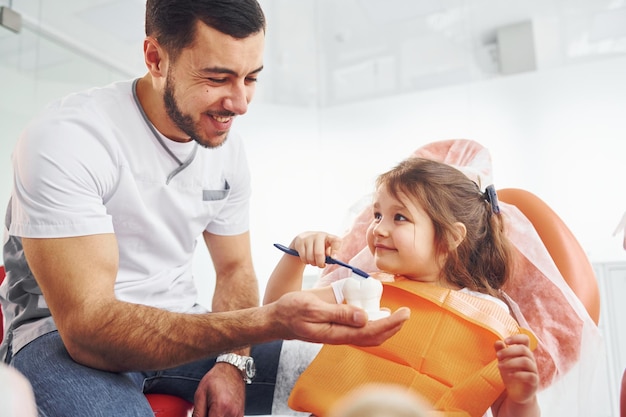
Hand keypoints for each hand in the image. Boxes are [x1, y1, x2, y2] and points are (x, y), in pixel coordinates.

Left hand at [192, 363, 245, 416]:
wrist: (232, 369)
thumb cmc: (217, 378)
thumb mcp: (200, 394)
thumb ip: (197, 413)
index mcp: (220, 407)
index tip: (202, 414)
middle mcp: (231, 413)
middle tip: (206, 410)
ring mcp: (238, 414)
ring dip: (216, 416)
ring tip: (213, 408)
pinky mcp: (240, 413)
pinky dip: (222, 416)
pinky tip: (219, 410)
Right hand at [270, 291, 409, 345]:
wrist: (278, 319)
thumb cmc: (292, 311)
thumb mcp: (313, 307)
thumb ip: (339, 312)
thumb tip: (364, 316)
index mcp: (337, 332)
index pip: (371, 331)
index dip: (391, 323)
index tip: (404, 313)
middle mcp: (341, 336)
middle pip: (374, 337)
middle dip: (393, 326)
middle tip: (406, 312)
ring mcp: (339, 334)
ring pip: (369, 335)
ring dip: (385, 327)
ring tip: (397, 314)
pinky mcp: (337, 329)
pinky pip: (360, 330)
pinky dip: (373, 323)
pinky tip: (377, 312)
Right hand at [290, 232, 341, 267]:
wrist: (304, 238)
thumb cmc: (319, 246)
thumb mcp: (326, 249)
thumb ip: (330, 255)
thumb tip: (332, 259)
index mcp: (329, 237)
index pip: (336, 241)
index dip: (335, 251)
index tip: (333, 259)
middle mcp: (319, 235)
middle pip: (319, 253)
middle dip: (320, 263)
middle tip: (321, 266)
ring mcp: (308, 237)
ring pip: (310, 257)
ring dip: (312, 263)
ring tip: (314, 262)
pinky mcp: (300, 241)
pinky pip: (303, 257)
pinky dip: (306, 261)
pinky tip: (308, 259)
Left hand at [494, 334, 538, 404]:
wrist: (517, 393)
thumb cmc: (510, 373)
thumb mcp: (503, 362)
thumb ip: (501, 351)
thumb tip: (497, 341)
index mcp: (524, 352)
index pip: (525, 339)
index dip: (516, 337)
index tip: (505, 341)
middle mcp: (530, 359)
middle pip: (524, 349)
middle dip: (509, 351)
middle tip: (497, 356)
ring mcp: (533, 370)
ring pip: (526, 361)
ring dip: (511, 362)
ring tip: (499, 366)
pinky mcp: (534, 381)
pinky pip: (530, 376)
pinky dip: (518, 374)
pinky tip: (509, 375)